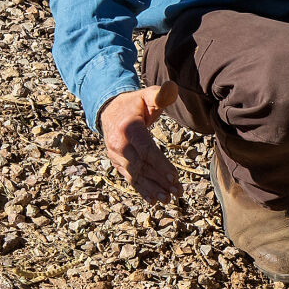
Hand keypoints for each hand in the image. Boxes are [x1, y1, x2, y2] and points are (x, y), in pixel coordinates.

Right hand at [99, 84, 181, 203]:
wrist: (109, 111)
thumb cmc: (134, 104)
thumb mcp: (147, 95)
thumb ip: (161, 94)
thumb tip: (173, 88)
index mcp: (128, 129)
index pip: (146, 150)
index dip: (160, 165)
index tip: (175, 177)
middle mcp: (119, 145)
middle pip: (142, 167)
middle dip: (160, 181)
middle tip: (178, 192)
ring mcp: (116, 156)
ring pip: (135, 176)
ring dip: (152, 189)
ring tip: (168, 199)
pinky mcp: (117, 163)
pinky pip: (130, 179)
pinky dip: (142, 190)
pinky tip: (154, 200)